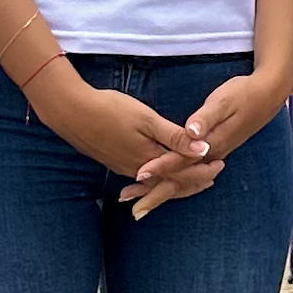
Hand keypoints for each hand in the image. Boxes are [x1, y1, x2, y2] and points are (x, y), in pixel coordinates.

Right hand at [29, 65, 214, 187]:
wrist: (72, 112)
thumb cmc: (110, 109)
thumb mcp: (146, 119)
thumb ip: (175, 136)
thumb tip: (203, 149)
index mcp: (149, 159)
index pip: (183, 173)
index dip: (203, 170)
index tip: (221, 164)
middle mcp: (138, 170)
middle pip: (172, 183)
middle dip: (194, 180)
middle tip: (214, 175)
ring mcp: (125, 168)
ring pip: (158, 182)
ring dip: (178, 180)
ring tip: (195, 178)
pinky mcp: (116, 163)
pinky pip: (145, 179)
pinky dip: (160, 178)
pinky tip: (162, 174)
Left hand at [124, 67, 289, 218]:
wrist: (267, 96)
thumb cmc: (243, 94)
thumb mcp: (223, 101)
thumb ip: (205, 118)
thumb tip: (191, 132)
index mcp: (211, 144)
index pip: (180, 161)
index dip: (159, 167)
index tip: (139, 175)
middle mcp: (211, 156)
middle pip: (180, 180)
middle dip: (155, 194)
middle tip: (132, 208)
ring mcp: (213, 156)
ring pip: (184, 181)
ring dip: (161, 192)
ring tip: (138, 201)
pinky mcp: (213, 153)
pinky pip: (190, 175)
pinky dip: (174, 183)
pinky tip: (162, 185)